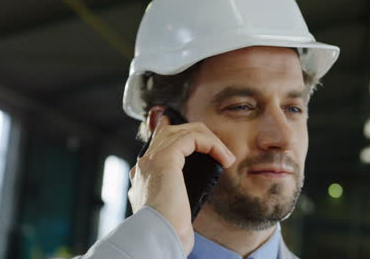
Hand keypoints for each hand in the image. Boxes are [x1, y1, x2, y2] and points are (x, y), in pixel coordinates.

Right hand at [128, 115, 235, 253]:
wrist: (159, 238)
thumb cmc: (168, 230)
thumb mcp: (174, 209)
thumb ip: (177, 193)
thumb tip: (191, 188)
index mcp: (143, 176)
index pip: (158, 142)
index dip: (181, 136)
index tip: (205, 144)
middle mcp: (144, 164)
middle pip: (172, 131)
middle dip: (199, 135)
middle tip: (220, 152)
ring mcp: (152, 158)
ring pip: (183, 131)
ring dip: (210, 140)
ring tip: (226, 156)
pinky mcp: (165, 157)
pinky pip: (193, 138)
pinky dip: (212, 145)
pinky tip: (224, 158)